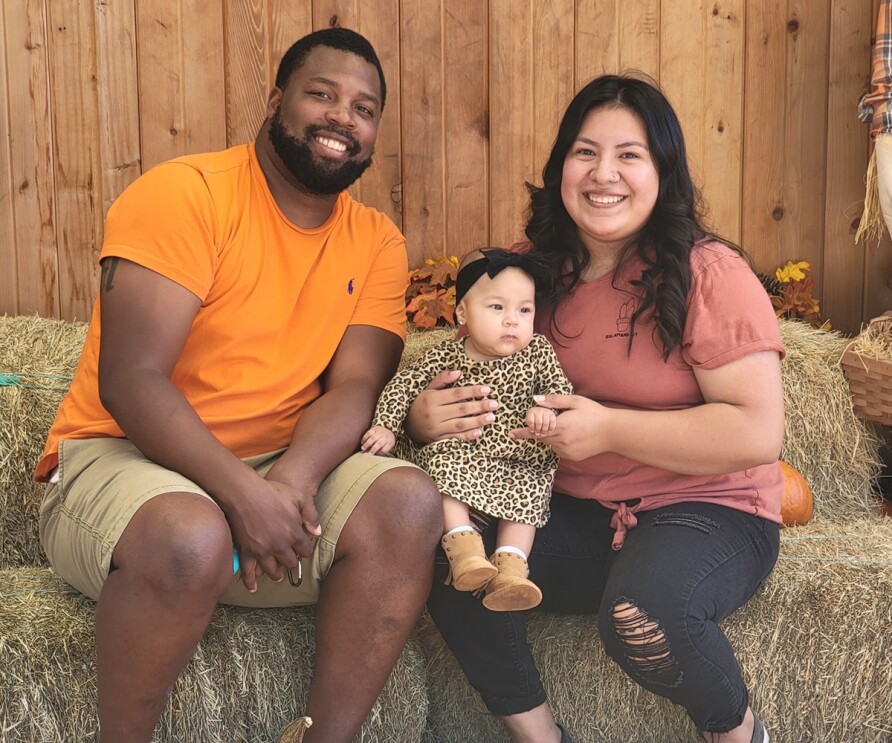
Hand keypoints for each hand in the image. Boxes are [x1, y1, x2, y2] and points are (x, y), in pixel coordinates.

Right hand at [225, 476, 320, 592]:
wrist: (244, 493)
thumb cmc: (272, 492)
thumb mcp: (298, 497)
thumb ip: (311, 516)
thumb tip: (317, 533)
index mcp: (294, 533)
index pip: (305, 550)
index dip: (305, 550)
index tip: (303, 550)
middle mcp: (280, 546)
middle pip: (290, 562)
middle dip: (292, 563)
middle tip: (291, 562)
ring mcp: (263, 551)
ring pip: (272, 570)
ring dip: (276, 574)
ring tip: (278, 576)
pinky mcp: (247, 551)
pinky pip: (248, 571)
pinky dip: (250, 581)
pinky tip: (253, 588)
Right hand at [361, 425, 395, 454]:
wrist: (388, 431)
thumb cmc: (386, 442)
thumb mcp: (388, 447)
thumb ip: (382, 451)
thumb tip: (374, 454)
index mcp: (389, 442)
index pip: (385, 449)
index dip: (379, 452)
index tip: (374, 455)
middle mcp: (386, 437)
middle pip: (379, 443)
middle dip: (373, 449)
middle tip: (368, 453)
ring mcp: (380, 432)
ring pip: (373, 437)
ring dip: (367, 443)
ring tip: (362, 448)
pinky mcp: (375, 428)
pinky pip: (369, 432)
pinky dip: (365, 437)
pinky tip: (362, 442)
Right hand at [404, 370, 498, 443]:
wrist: (407, 425)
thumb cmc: (421, 404)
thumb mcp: (428, 389)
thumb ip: (442, 380)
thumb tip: (459, 372)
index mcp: (431, 398)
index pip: (456, 394)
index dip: (472, 391)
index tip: (487, 389)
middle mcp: (433, 414)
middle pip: (461, 409)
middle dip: (479, 406)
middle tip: (495, 404)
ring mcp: (435, 428)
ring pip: (460, 424)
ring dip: (478, 421)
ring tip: (491, 417)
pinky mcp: (438, 439)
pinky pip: (455, 438)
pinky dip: (467, 436)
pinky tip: (479, 432)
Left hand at [510, 394, 610, 460]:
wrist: (613, 432)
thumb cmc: (594, 413)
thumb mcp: (575, 401)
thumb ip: (554, 400)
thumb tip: (536, 400)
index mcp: (561, 426)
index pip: (535, 430)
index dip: (521, 432)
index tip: (510, 434)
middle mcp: (561, 441)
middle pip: (541, 437)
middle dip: (540, 429)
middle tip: (551, 420)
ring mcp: (567, 451)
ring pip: (549, 443)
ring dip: (550, 436)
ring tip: (567, 426)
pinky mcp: (572, 456)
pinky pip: (558, 449)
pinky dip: (559, 442)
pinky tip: (571, 435)